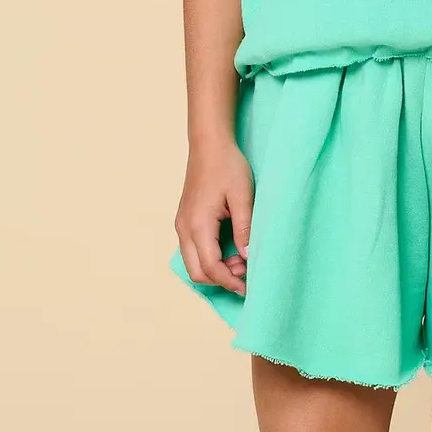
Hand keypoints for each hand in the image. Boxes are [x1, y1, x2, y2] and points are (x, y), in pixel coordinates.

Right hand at [175, 139, 254, 296]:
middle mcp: (184, 228)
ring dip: (216, 270)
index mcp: (198, 224)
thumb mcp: (243, 197)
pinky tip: (230, 250)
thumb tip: (248, 258)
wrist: (209, 144)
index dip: (230, 281)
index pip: (211, 267)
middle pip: (197, 272)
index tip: (249, 287)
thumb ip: (245, 229)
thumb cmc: (227, 166)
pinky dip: (210, 259)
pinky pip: (193, 251)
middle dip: (222, 280)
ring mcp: (182, 225)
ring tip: (241, 259)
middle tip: (247, 272)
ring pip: (193, 264)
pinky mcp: (185, 221)